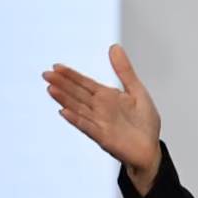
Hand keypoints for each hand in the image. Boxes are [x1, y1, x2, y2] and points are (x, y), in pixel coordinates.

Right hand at [42, 44, 161, 194]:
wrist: (150, 149)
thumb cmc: (144, 123)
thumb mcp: (137, 90)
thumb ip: (124, 70)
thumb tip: (114, 48)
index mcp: (108, 97)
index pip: (85, 84)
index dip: (72, 75)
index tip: (57, 66)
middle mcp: (100, 109)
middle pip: (78, 94)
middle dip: (63, 84)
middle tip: (47, 74)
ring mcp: (99, 122)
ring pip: (79, 108)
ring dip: (65, 99)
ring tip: (51, 89)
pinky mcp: (103, 136)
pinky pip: (87, 126)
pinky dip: (76, 119)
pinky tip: (65, 112)